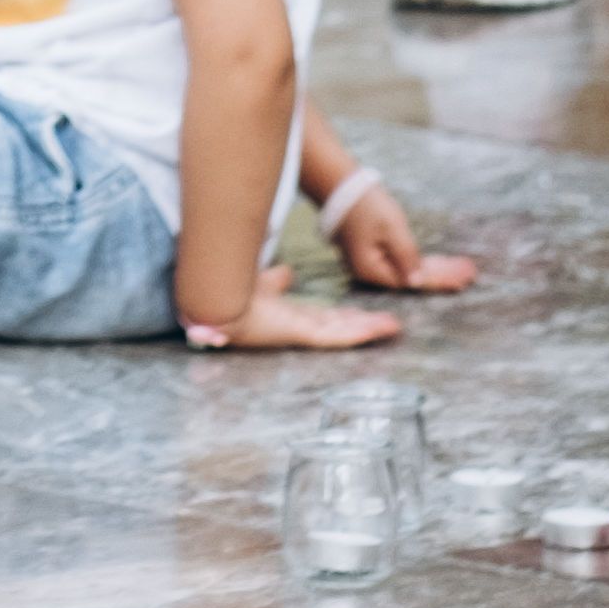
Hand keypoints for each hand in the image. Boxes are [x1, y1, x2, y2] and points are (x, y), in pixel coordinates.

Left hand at [185, 274, 403, 349]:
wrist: (215, 301)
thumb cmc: (232, 294)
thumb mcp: (262, 284)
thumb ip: (275, 280)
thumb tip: (288, 271)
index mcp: (290, 317)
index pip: (323, 318)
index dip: (344, 318)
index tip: (362, 316)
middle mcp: (298, 327)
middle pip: (338, 327)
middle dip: (364, 326)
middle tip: (389, 325)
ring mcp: (301, 332)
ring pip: (342, 333)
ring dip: (368, 330)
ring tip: (392, 327)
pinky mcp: (301, 333)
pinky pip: (335, 336)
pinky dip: (359, 333)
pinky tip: (379, 329)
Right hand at [323, 182, 474, 300]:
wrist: (339, 185)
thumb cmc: (366, 205)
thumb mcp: (391, 228)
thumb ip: (407, 256)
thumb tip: (418, 283)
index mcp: (371, 270)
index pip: (412, 281)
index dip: (441, 280)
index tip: (465, 278)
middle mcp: (369, 272)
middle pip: (412, 277)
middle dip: (443, 274)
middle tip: (470, 273)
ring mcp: (370, 263)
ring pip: (409, 269)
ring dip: (436, 267)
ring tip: (462, 269)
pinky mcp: (373, 252)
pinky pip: (402, 261)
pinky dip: (421, 260)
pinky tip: (440, 263)